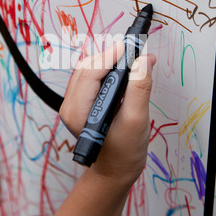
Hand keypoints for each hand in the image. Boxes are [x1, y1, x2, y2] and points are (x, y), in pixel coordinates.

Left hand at [59, 41, 155, 184]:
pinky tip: (128, 71)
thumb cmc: (124, 152)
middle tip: (137, 52)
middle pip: (89, 67)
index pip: (91, 72)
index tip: (131, 46)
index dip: (111, 55)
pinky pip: (94, 78)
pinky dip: (111, 70)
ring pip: (91, 69)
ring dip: (112, 61)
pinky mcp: (84, 101)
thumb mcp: (136, 121)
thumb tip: (144, 61)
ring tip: (136, 60)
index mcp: (78, 111)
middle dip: (113, 56)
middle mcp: (71, 104)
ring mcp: (75, 103)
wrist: (115, 170)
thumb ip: (139, 89)